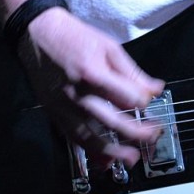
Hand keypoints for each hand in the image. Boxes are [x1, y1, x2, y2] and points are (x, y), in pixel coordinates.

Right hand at [18, 8, 164, 167]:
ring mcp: (64, 107)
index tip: (150, 103)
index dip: (144, 103)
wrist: (39, 34)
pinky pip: (73, 138)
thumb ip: (132, 72)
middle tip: (152, 136)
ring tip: (131, 158)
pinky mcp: (55, 113)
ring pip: (91, 137)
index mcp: (93, 73)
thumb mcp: (109, 47)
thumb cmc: (75, 37)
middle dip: (136, 133)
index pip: (127, 97)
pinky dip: (89, 151)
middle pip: (111, 121)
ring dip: (113, 152)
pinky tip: (104, 160)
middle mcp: (78, 94)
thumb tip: (155, 89)